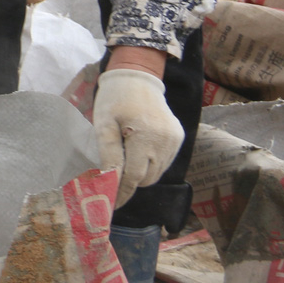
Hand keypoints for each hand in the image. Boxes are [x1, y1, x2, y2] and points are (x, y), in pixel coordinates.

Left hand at [93, 66, 183, 207]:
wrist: (137, 77)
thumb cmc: (114, 100)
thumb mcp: (104, 124)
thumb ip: (109, 154)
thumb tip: (110, 182)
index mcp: (145, 136)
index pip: (134, 177)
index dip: (122, 192)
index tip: (110, 205)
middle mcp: (165, 140)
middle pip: (146, 178)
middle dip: (130, 182)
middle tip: (113, 178)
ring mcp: (175, 139)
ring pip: (156, 172)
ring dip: (141, 173)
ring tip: (125, 156)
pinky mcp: (179, 137)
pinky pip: (163, 161)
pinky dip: (150, 162)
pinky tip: (139, 148)